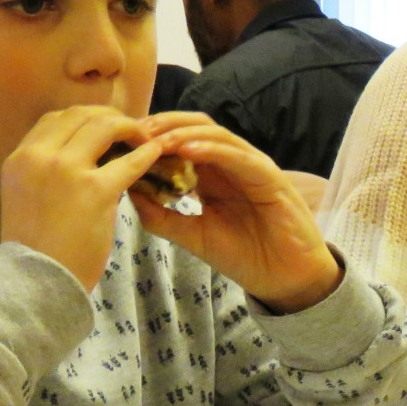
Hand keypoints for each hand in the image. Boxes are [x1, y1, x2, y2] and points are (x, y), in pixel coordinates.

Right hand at [0, 105, 176, 290]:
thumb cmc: (38, 247)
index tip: (105, 128)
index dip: (84, 118)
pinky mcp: (94, 191)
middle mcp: (38, 157)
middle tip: (131, 130)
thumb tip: (83, 156)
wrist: (37, 280)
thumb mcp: (28, 197)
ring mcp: (65, 171)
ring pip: (104, 126)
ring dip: (129, 128)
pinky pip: (129, 162)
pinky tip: (156, 155)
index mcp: (20, 158)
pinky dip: (146, 154)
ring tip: (145, 139)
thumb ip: (47, 172)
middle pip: (80, 115)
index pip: (54, 119)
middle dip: (110, 118)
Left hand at [131, 113, 341, 312]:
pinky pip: (240, 157)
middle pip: (198, 127)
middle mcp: (232, 165)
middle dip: (165, 124)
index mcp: (213, 175)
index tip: (123, 140)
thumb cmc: (244, 256)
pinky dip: (214, 149)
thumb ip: (161, 216)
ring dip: (185, 134)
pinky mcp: (271, 178)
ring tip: (157, 139)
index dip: (152, 135)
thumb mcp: (192, 236)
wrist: (283, 280)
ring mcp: (253, 168)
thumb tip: (127, 191)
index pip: (182, 140)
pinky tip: (190, 150)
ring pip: (218, 135)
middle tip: (136, 132)